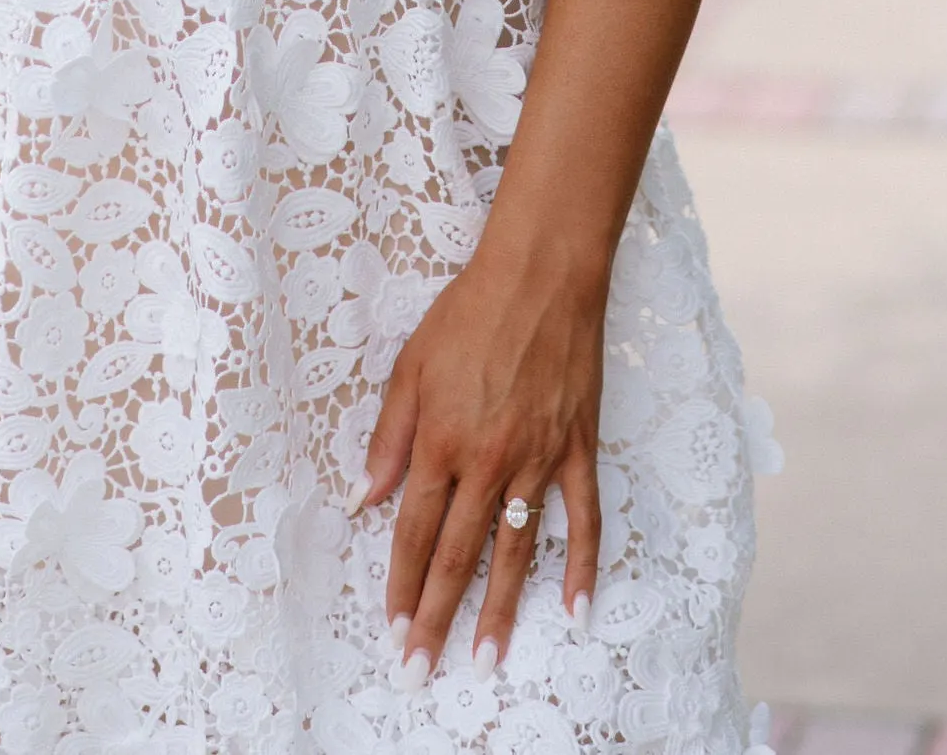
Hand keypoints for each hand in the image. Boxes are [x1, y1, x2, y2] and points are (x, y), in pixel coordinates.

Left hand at [352, 239, 604, 683]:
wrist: (540, 275)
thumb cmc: (468, 312)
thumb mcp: (409, 366)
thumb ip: (388, 438)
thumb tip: (363, 498)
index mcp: (440, 441)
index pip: (415, 531)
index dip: (403, 586)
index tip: (394, 631)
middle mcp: (487, 460)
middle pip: (458, 555)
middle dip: (438, 618)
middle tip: (423, 671)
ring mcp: (536, 459)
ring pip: (515, 551)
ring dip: (499, 610)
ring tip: (485, 660)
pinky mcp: (577, 450)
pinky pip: (583, 519)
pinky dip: (582, 566)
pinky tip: (575, 609)